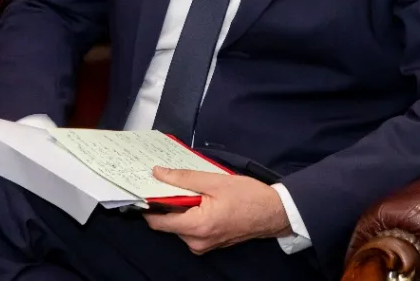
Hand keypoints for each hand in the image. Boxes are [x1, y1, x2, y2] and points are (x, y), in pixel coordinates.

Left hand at [142, 166, 291, 253]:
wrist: (273, 213)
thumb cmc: (248, 196)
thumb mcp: (215, 181)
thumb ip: (184, 178)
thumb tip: (158, 173)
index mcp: (196, 226)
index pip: (157, 222)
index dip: (148, 205)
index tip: (146, 188)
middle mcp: (196, 242)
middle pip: (168, 223)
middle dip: (167, 204)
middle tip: (173, 182)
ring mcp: (203, 246)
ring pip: (179, 225)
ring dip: (181, 208)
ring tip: (194, 190)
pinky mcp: (209, 244)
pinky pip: (191, 229)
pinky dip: (191, 214)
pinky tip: (202, 200)